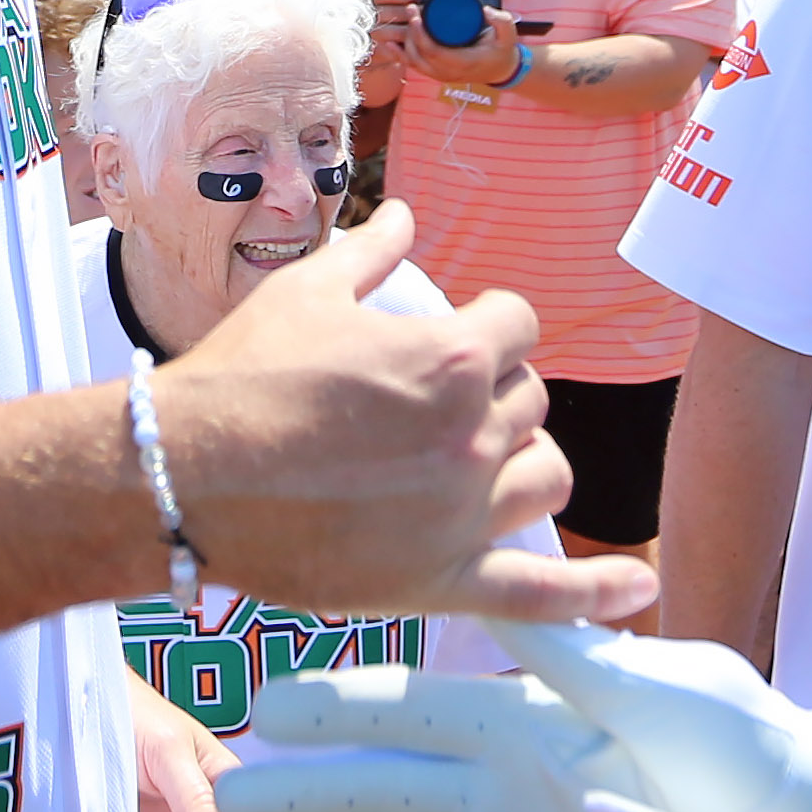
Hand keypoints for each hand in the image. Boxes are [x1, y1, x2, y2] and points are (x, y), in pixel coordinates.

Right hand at [152, 200, 643, 624]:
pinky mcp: (439, 581)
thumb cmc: (237, 379)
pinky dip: (594, 598)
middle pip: (532, 402)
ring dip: (524, 463)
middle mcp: (473, 435)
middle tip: (435, 406)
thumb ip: (372, 251)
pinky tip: (633, 594)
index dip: (490, 328)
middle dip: (495, 395)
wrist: (179, 477)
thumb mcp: (305, 292)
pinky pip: (540, 596)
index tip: (457, 340)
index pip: (520, 325)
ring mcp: (462, 514)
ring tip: (481, 463)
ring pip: (546, 479)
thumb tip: (404, 213)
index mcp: (453, 359)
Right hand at [221, 668, 736, 811]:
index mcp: (526, 718)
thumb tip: (508, 577)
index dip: (342, 711)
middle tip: (220, 796)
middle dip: (306, 789)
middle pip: (385, 784)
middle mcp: (501, 779)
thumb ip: (571, 656)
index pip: (414, 708)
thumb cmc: (741, 752)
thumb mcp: (661, 696)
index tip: (265, 705)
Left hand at [359, 0, 516, 87]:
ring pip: (413, 61)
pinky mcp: (436, 74)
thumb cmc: (502, 49)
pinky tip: (390, 43)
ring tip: (405, 19)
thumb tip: (484, 10)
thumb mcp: (509, 34)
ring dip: (404, 41)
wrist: (501, 69)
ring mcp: (440, 75)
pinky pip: (413, 66)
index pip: (432, 50)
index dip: (419, 32)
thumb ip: (501, 20)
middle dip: (409, 31)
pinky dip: (400, 55)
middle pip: (418, 54)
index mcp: (462, 63)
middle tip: (410, 9)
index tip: (416, 12)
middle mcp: (448, 73)